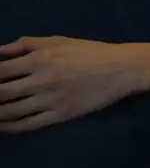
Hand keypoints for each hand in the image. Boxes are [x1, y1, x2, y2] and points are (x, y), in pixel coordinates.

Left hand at [0, 36, 139, 132]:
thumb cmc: (89, 52)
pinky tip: (3, 126)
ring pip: (12, 112)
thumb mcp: (58, 40)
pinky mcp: (60, 116)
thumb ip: (27, 44)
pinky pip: (29, 124)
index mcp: (40, 59)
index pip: (1, 70)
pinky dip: (11, 127)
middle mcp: (41, 80)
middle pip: (2, 93)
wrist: (120, 70)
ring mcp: (51, 100)